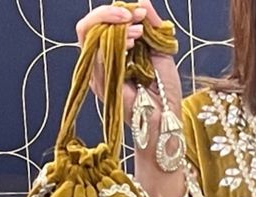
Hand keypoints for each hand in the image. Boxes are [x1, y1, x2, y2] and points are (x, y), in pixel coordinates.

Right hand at [77, 2, 189, 196]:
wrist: (168, 126)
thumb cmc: (166, 96)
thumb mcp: (162, 54)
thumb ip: (153, 29)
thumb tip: (144, 2)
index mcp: (111, 55)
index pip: (102, 24)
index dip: (118, 11)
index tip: (143, 11)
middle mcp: (99, 62)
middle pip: (88, 25)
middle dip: (110, 12)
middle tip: (134, 13)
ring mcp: (96, 73)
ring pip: (87, 34)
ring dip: (113, 24)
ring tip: (137, 29)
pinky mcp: (100, 83)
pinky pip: (96, 52)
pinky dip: (114, 40)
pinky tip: (134, 41)